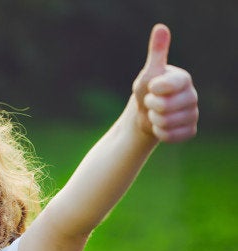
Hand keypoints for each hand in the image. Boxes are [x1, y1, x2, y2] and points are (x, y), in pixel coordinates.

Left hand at [132, 24, 198, 142]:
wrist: (145, 114)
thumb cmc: (146, 90)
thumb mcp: (148, 72)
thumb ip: (156, 52)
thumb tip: (161, 27)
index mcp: (184, 79)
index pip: (168, 85)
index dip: (154, 89)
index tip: (151, 87)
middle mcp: (192, 95)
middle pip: (165, 107)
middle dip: (150, 106)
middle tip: (151, 102)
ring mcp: (193, 114)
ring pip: (167, 122)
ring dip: (154, 119)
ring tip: (155, 113)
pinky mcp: (190, 130)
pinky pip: (171, 135)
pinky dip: (159, 132)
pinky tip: (160, 126)